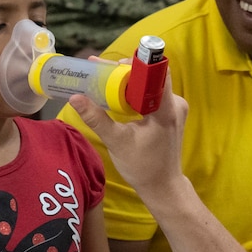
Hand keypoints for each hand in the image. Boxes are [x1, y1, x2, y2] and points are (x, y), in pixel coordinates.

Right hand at [67, 74, 189, 203]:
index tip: (112, 66)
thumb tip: (75, 97)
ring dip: (130, 81)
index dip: (134, 65)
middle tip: (100, 69)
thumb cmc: (142, 167)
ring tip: (104, 78)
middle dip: (126, 71)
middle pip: (151, 76)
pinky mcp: (173, 114)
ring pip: (152, 84)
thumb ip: (96, 118)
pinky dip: (136, 92)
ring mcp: (176, 108)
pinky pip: (154, 94)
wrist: (163, 186)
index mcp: (166, 109)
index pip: (155, 73)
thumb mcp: (116, 142)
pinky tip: (118, 93)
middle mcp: (176, 104)